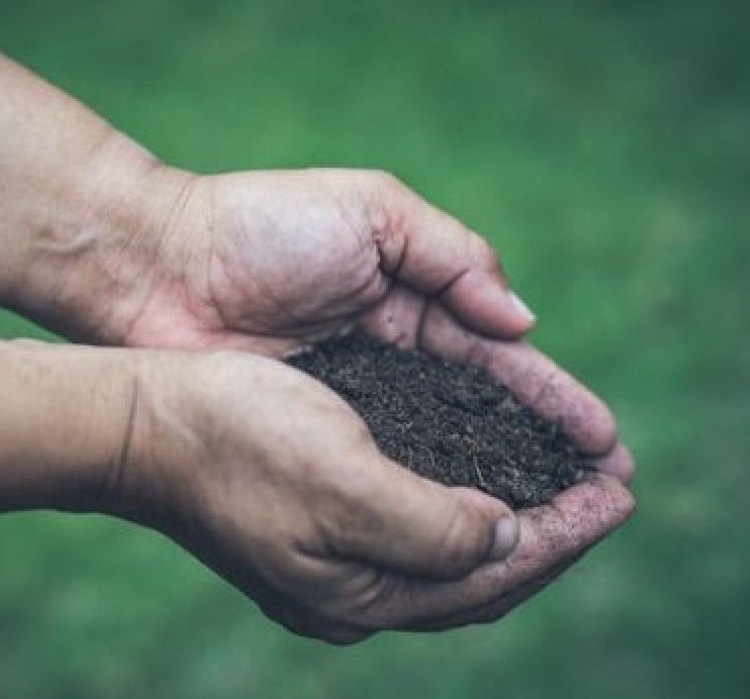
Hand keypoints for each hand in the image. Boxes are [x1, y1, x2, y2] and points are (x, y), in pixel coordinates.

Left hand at [37, 166, 632, 478]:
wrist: (158, 267)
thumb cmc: (260, 228)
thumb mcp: (372, 211)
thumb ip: (451, 255)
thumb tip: (520, 320)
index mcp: (408, 300)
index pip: (497, 357)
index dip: (550, 398)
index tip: (603, 437)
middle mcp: (388, 360)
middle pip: (480, 415)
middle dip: (541, 451)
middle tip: (603, 494)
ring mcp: (350, 404)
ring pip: (437, 453)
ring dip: (497, 486)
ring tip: (558, 524)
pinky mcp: (311, 437)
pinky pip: (380, 474)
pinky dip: (425, 498)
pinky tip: (469, 529)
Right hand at [96, 350, 631, 643]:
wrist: (141, 421)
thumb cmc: (234, 439)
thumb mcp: (341, 483)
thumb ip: (433, 526)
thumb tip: (507, 537)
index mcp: (358, 593)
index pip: (490, 578)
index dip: (563, 536)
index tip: (617, 491)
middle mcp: (350, 587)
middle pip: (477, 573)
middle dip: (551, 532)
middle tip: (608, 488)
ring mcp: (332, 556)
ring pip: (450, 547)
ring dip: (514, 514)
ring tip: (564, 481)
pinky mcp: (318, 519)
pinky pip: (416, 520)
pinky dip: (465, 497)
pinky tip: (485, 471)